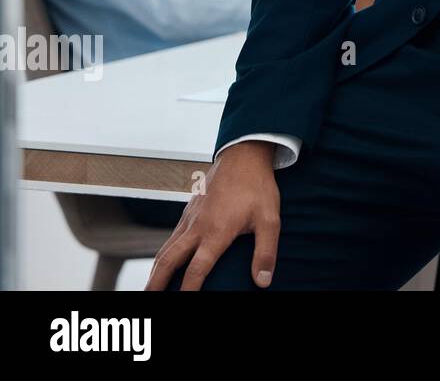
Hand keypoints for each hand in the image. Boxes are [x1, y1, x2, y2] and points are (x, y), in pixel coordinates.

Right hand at [145, 140, 280, 290]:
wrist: (244, 155)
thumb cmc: (258, 187)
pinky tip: (165, 261)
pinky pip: (171, 236)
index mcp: (216, 232)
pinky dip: (163, 254)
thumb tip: (263, 281)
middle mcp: (197, 227)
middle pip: (169, 261)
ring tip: (150, 288)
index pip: (196, 269)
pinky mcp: (188, 211)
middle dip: (157, 283)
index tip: (184, 303)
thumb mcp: (270, 220)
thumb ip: (265, 252)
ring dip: (156, 270)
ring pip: (165, 249)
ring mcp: (190, 218)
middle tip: (148, 299)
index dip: (189, 290)